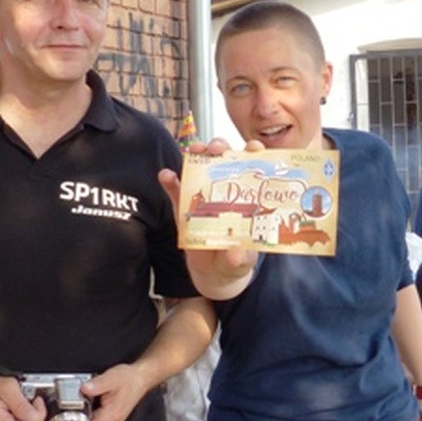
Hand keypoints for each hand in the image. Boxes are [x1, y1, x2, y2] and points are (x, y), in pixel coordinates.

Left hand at [82, 363, 148, 420]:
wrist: (139, 380)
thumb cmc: (128, 380)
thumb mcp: (112, 378)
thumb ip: (98, 384)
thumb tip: (84, 388)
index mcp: (110, 417)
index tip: (67, 415)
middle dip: (77, 417)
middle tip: (77, 401)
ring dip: (84, 414)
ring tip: (87, 399)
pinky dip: (90, 412)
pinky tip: (92, 401)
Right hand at [157, 138, 261, 298]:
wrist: (214, 273)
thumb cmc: (236, 260)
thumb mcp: (243, 261)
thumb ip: (241, 258)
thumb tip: (235, 253)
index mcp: (247, 196)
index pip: (254, 167)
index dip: (254, 152)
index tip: (253, 148)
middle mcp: (225, 190)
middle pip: (224, 159)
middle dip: (221, 147)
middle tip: (218, 149)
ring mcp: (203, 196)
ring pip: (199, 166)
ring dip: (197, 154)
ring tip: (194, 151)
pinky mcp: (183, 208)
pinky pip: (175, 190)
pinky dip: (170, 180)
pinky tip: (166, 175)